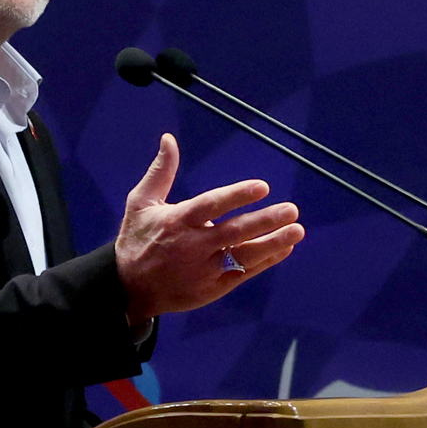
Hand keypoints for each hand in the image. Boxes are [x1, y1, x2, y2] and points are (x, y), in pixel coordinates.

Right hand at [115, 133, 304, 325]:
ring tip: (297, 230)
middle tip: (291, 210)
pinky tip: (284, 249)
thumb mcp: (141, 202)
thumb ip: (161, 171)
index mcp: (178, 221)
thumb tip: (169, 139)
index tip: (262, 186)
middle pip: (235, 232)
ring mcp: (205, 269)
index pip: (212, 206)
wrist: (129, 288)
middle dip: (265, 221)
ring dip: (273, 243)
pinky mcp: (212, 288)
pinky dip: (265, 261)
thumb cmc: (137, 239)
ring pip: (244, 255)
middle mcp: (193, 245)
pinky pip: (243, 273)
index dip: (237, 196)